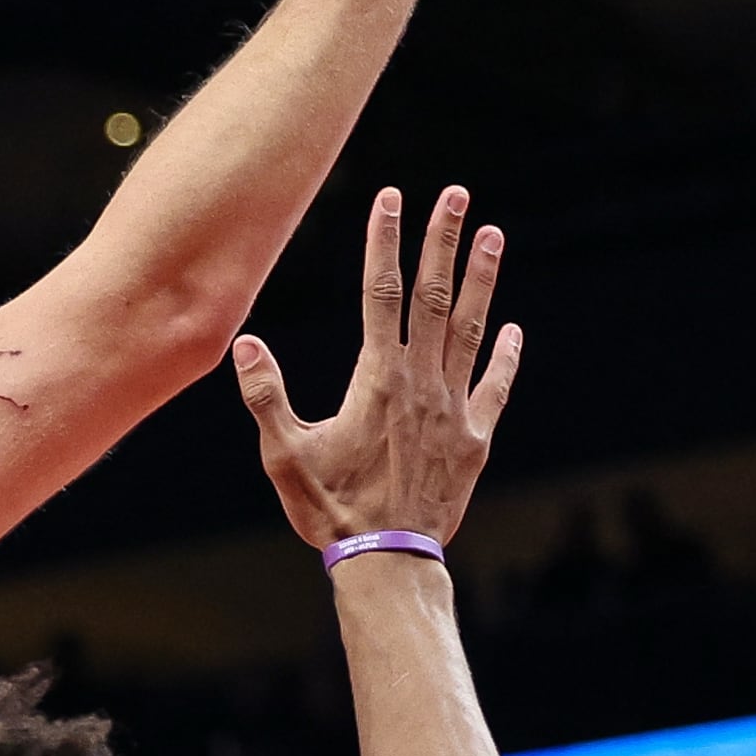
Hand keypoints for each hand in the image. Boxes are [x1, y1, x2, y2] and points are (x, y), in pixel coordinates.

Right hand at [236, 185, 519, 550]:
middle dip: (442, 240)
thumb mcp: (284, 454)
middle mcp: (421, 383)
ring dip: (482, 280)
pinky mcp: (474, 440)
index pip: (380, 292)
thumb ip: (265, 395)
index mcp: (376, 378)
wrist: (388, 561)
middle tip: (456, 194)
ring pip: (470, 330)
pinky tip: (512, 329)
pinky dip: (504, 357)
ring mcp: (453, 410)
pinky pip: (494, 388)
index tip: (392, 197)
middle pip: (433, 296)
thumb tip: (243, 342)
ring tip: (494, 236)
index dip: (385, 241)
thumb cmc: (330, 510)